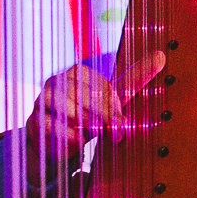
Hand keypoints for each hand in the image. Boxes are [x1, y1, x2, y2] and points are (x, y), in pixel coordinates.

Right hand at [28, 52, 166, 163]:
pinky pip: (52, 127)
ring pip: (66, 110)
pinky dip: (68, 136)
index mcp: (78, 72)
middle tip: (116, 133)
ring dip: (85, 126)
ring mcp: (42, 100)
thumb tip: (162, 55)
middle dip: (103, 117)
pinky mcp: (34, 121)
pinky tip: (78, 142)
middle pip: (83, 97)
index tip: (122, 122)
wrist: (58, 141)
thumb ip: (136, 78)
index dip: (113, 107)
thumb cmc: (89, 115)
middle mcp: (57, 81)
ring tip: (94, 135)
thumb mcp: (113, 98)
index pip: (99, 86)